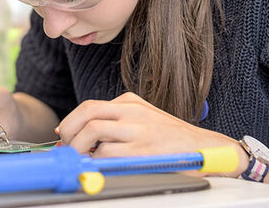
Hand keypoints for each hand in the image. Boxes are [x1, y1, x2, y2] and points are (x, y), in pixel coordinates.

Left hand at [57, 92, 247, 176]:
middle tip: (66, 146)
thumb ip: (117, 121)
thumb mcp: (143, 118)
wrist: (204, 148)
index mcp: (130, 102)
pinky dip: (97, 161)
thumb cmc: (171, 137)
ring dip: (79, 147)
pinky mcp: (143, 150)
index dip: (71, 121)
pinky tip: (98, 166)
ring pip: (94, 131)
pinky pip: (108, 154)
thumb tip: (83, 136)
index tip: (64, 134)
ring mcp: (138, 130)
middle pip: (88, 113)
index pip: (90, 106)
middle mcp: (133, 112)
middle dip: (70, 131)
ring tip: (80, 158)